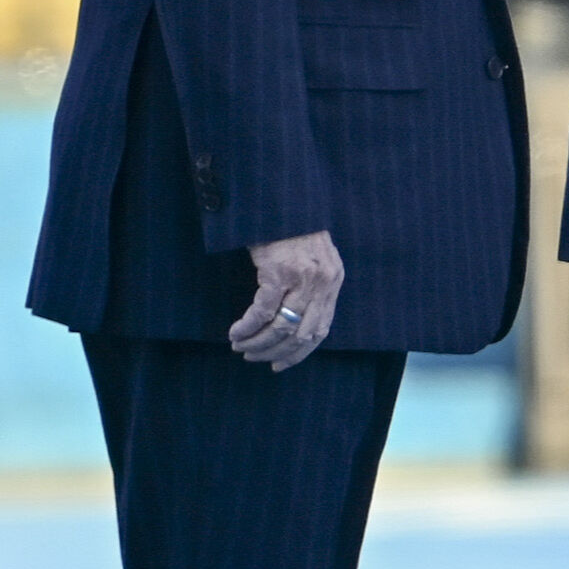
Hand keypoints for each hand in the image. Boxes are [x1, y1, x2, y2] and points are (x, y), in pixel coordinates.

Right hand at [229, 229, 342, 374]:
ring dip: (258, 343)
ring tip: (241, 347)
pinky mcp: (277, 273)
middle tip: (254, 358)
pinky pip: (261, 312)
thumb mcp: (314, 260)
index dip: (300, 353)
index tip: (281, 365)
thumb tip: (297, 324)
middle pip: (301, 334)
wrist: (283, 203)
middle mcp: (322, 283)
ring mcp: (301, 279)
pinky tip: (235, 332)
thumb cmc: (293, 232)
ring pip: (281, 327)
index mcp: (333, 282)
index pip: (321, 330)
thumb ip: (313, 288)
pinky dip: (247, 327)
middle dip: (275, 352)